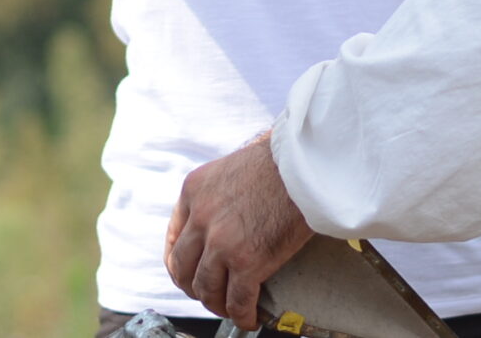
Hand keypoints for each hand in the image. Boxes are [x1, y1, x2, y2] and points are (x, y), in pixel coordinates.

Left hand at [165, 138, 313, 329]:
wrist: (306, 165)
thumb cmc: (281, 161)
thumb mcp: (232, 167)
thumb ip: (219, 193)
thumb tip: (227, 215)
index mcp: (194, 190)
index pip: (174, 236)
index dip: (179, 262)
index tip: (188, 272)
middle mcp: (200, 217)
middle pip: (182, 267)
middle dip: (193, 286)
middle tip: (207, 292)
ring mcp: (221, 242)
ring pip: (205, 288)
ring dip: (216, 303)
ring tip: (229, 307)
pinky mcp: (247, 262)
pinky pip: (236, 300)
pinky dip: (241, 315)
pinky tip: (249, 318)